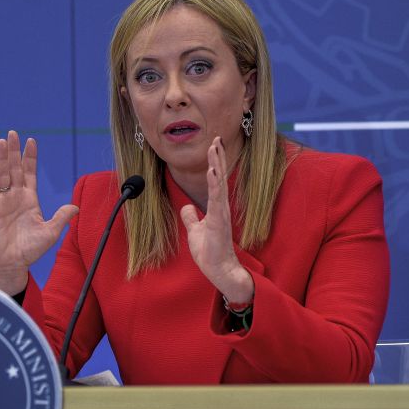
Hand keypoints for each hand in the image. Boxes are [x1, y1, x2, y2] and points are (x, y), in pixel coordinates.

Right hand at [0, 130, 78, 294]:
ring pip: (2, 176)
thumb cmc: (30, 250)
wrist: (12, 264)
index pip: (30, 173)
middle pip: (14, 169)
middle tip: (13, 133)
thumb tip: (76, 207)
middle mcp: (15, 197)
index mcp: (29, 199)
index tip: (31, 141)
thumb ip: (61, 218)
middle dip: (14, 151)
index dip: (30, 157)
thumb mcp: (50, 233)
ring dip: (1, 159)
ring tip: (1, 142)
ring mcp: (3, 202)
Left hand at [179, 136, 253, 303]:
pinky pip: (217, 199)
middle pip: (219, 177)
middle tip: (217, 138)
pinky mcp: (218, 221)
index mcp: (216, 208)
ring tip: (215, 148)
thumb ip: (191, 218)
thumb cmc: (210, 252)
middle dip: (218, 157)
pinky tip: (213, 171)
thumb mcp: (195, 231)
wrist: (218, 269)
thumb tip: (187, 207)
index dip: (215, 163)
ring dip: (217, 165)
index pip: (216, 181)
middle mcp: (220, 207)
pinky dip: (215, 184)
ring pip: (219, 184)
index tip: (214, 146)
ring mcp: (221, 213)